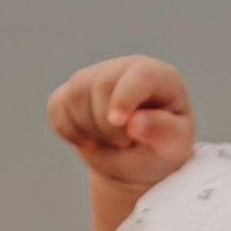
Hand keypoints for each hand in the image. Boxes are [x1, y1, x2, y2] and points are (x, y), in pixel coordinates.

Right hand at [47, 53, 195, 190]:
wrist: (137, 163)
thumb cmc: (161, 151)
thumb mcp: (173, 148)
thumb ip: (162, 133)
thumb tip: (135, 122)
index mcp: (160, 76)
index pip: (140, 75)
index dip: (125, 97)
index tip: (118, 122)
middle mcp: (126, 68)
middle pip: (101, 84)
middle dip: (108, 124)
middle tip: (124, 143)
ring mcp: (95, 76)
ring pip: (76, 95)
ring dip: (90, 130)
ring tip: (111, 141)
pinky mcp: (71, 91)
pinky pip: (57, 107)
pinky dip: (69, 131)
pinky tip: (89, 140)